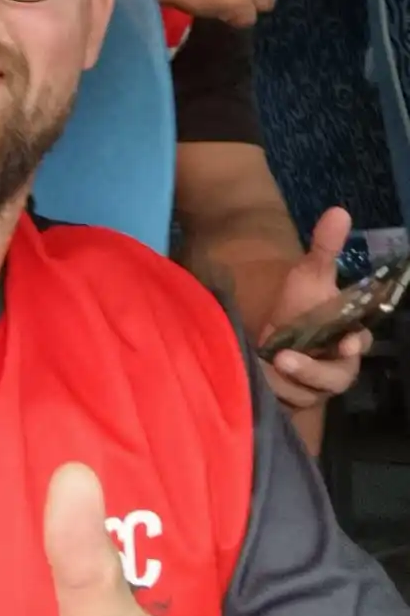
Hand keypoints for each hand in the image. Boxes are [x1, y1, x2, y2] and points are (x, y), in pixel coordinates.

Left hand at [260, 207, 370, 411]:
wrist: (274, 328)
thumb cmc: (300, 303)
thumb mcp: (309, 274)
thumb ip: (325, 247)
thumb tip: (339, 209)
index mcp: (348, 338)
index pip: (359, 345)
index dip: (354, 345)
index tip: (345, 342)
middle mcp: (337, 366)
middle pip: (335, 380)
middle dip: (312, 373)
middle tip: (284, 359)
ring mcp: (314, 387)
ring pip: (308, 395)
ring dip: (286, 383)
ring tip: (264, 365)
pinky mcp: (292, 400)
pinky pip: (287, 405)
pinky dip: (273, 395)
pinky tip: (256, 380)